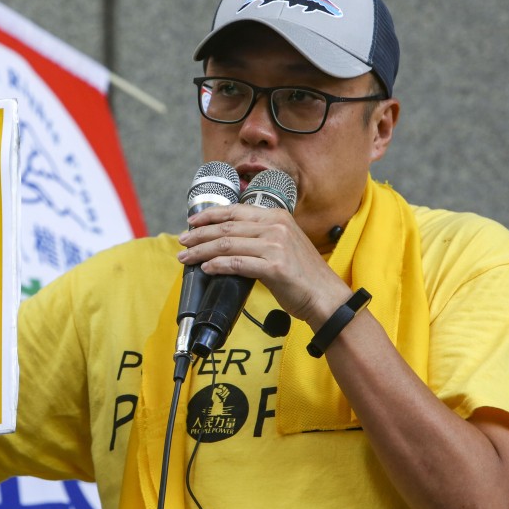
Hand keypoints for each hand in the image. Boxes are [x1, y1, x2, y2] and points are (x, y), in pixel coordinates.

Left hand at [177, 203, 350, 326]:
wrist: (325, 297)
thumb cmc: (302, 275)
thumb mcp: (284, 244)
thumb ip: (261, 236)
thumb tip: (227, 239)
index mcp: (277, 216)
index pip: (235, 211)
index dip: (210, 215)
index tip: (192, 221)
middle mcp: (276, 226)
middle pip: (226, 227)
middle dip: (199, 234)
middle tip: (182, 242)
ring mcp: (275, 246)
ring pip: (227, 245)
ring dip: (201, 251)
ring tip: (186, 258)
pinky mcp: (274, 267)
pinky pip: (236, 264)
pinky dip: (217, 265)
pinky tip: (206, 268)